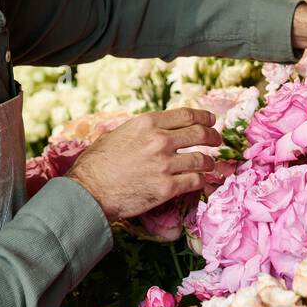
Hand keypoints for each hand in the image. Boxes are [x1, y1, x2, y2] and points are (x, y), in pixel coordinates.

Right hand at [65, 108, 221, 222]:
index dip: (204, 117)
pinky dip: (203, 181)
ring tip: (211, 165)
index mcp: (146, 123)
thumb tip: (152, 130)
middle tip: (217, 141)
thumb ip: (139, 130)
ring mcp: (165, 164)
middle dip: (213, 137)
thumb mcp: (116, 134)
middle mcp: (159, 140)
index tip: (211, 121)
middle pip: (200, 134)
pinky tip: (205, 182)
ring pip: (202, 159)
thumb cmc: (96, 164)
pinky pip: (195, 181)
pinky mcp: (167, 187)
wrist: (89, 192)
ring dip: (210, 162)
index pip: (186, 115)